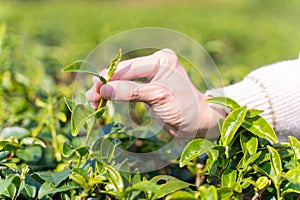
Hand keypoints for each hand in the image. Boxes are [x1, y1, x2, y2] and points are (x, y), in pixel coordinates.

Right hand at [86, 49, 224, 137]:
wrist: (197, 123)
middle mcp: (155, 63)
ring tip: (93, 102)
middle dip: (106, 84)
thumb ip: (131, 92)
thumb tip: (104, 90)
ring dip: (107, 90)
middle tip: (90, 98)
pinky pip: (126, 88)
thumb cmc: (185, 109)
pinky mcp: (147, 87)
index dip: (110, 79)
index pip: (129, 67)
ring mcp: (151, 75)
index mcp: (161, 59)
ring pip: (122, 80)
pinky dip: (115, 94)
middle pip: (123, 71)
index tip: (95, 91)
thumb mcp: (158, 98)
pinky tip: (104, 100)